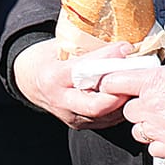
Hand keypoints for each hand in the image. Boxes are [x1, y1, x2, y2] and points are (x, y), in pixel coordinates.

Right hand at [12, 39, 133, 129]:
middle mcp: (61, 101)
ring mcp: (70, 116)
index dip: (108, 59)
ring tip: (136, 83)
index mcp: (54, 78)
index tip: (125, 47)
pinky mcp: (78, 124)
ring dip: (124, 100)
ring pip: (105, 115)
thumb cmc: (46, 59)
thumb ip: (84, 48)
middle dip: (120, 92)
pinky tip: (125, 94)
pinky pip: (104, 120)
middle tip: (135, 76)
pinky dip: (118, 107)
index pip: (84, 71)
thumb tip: (116, 41)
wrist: (28, 80)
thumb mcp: (58, 46)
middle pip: (98, 105)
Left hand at [101, 40, 164, 159]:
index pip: (112, 83)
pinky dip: (159, 144)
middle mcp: (153, 105)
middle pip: (127, 111)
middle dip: (136, 107)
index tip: (115, 86)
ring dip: (147, 126)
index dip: (111, 84)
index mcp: (153, 80)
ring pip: (138, 132)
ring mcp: (164, 127)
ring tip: (162, 120)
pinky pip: (154, 150)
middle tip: (151, 103)